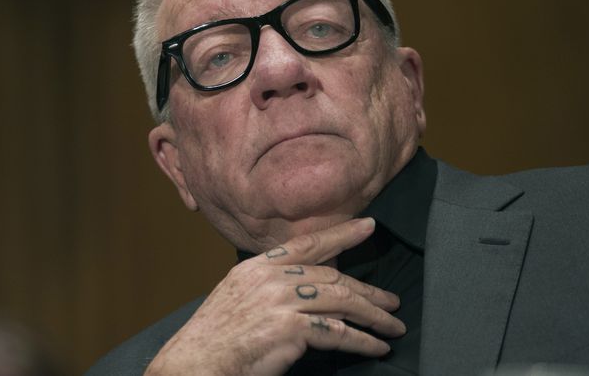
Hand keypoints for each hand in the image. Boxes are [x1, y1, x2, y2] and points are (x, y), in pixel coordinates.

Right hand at [144, 218, 405, 374]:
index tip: (368, 226)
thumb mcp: (238, 298)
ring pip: (341, 301)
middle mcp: (270, 277)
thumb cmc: (216, 339)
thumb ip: (269, 285)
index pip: (306, 244)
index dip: (340, 234)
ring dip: (373, 315)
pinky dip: (362, 340)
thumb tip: (306, 286)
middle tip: (391, 301)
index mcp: (257, 266)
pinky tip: (376, 346)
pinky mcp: (289, 327)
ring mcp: (280, 300)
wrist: (195, 362)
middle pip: (332, 276)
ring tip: (393, 326)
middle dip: (367, 290)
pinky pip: (337, 332)